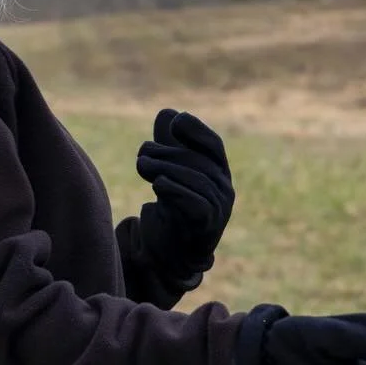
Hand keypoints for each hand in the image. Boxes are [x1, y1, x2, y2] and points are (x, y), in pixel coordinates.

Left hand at [135, 108, 233, 279]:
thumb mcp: (169, 170)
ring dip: (164, 168)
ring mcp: (219, 209)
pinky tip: (158, 185)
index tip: (174, 124)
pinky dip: (175, 190)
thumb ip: (168, 143)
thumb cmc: (173, 206)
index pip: (213, 144)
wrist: (172, 251)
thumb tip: (167, 113)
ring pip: (196, 179)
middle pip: (197, 160)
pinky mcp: (207, 227)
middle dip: (166, 153)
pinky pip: (196, 203)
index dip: (195, 130)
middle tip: (141, 156)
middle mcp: (223, 188)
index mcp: (217, 171)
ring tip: (141, 166)